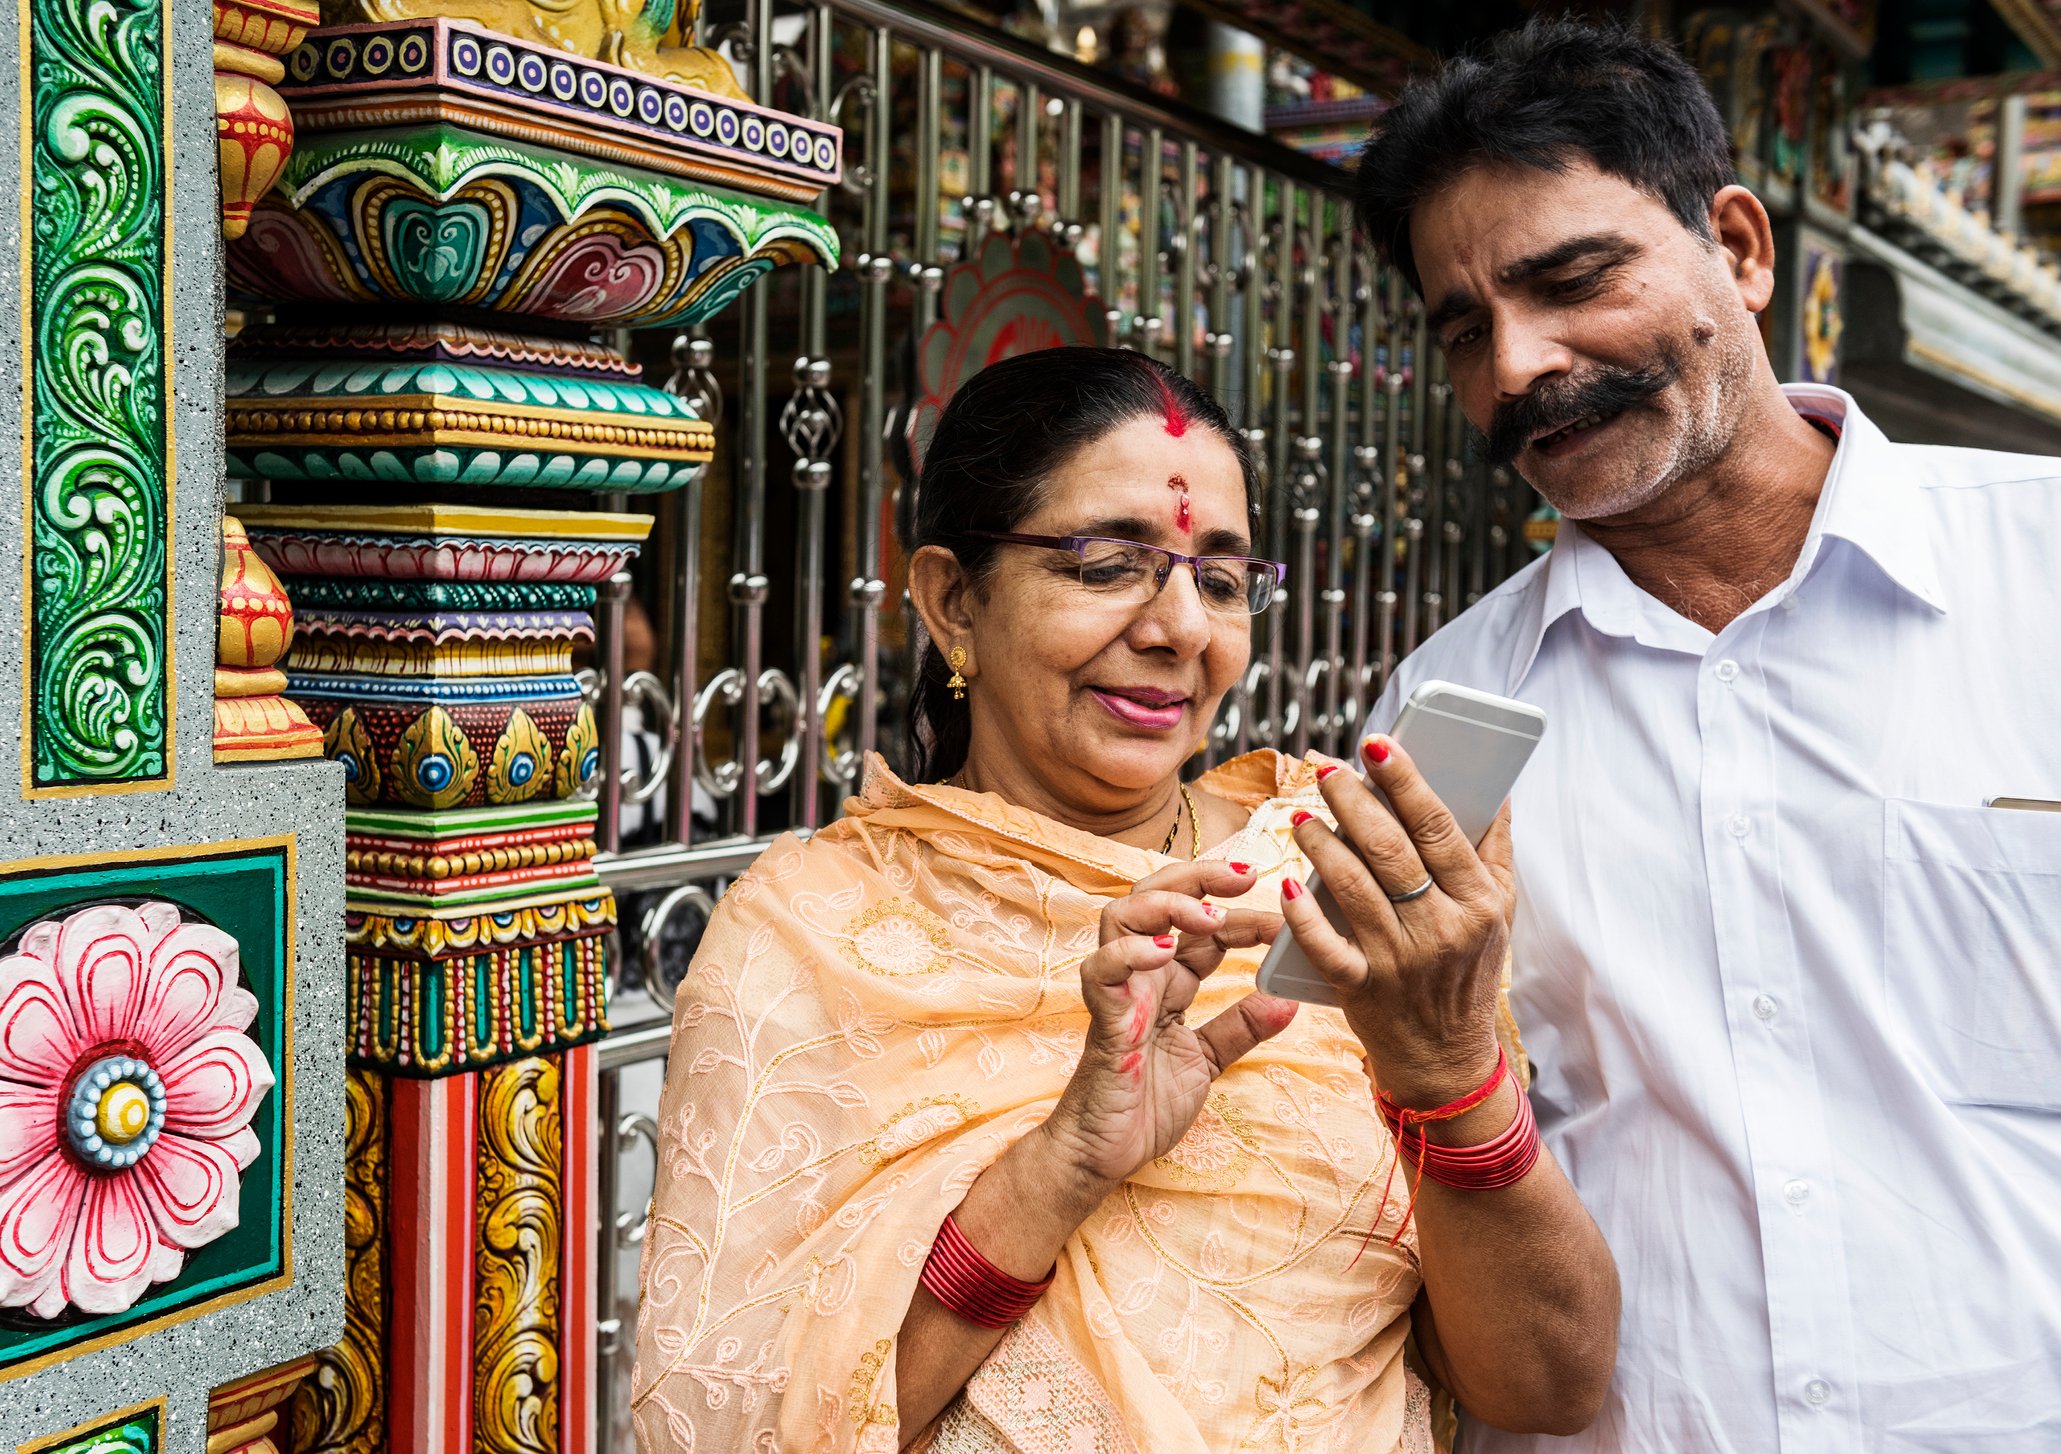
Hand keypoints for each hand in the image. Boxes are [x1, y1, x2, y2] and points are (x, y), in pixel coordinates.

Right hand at [1038, 861, 1298, 1199]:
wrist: (1103, 1153)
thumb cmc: (1144, 1105)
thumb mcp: (1207, 1060)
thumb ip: (1241, 1028)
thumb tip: (1289, 1000)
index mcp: (1167, 980)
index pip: (1203, 926)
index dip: (1243, 914)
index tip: (1285, 921)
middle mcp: (1140, 974)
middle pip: (1158, 896)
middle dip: (1201, 877)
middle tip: (1248, 876)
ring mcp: (1117, 990)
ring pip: (1124, 915)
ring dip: (1168, 904)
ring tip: (1209, 916)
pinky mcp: (1102, 1016)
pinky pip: (1103, 969)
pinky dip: (1131, 952)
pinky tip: (1166, 952)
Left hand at [1281, 736, 1515, 1106]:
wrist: (1446, 1061)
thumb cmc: (1468, 973)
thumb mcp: (1500, 916)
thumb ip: (1496, 852)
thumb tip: (1500, 790)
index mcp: (1478, 903)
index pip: (1439, 828)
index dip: (1406, 782)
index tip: (1378, 745)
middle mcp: (1440, 929)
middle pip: (1390, 850)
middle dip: (1353, 801)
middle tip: (1326, 768)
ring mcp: (1399, 961)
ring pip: (1352, 887)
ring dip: (1321, 843)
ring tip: (1302, 813)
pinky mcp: (1360, 989)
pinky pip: (1325, 945)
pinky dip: (1303, 913)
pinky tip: (1288, 882)